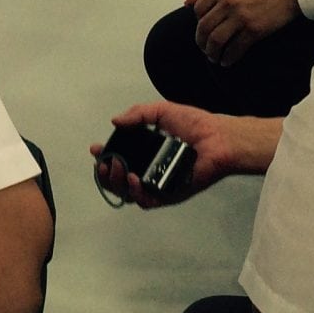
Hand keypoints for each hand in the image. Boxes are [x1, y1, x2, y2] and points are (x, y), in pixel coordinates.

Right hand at [89, 101, 262, 208]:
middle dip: (105, 173)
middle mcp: (149, 169)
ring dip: (116, 183)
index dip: (104, 156)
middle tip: (105, 163)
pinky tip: (133, 179)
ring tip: (117, 169)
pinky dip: (135, 193)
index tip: (96, 149)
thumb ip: (138, 114)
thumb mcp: (162, 111)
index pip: (119, 158)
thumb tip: (115, 121)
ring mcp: (157, 183)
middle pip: (118, 179)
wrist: (217, 139)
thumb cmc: (194, 125)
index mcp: (146, 151)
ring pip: (128, 193)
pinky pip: (147, 201)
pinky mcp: (168, 195)